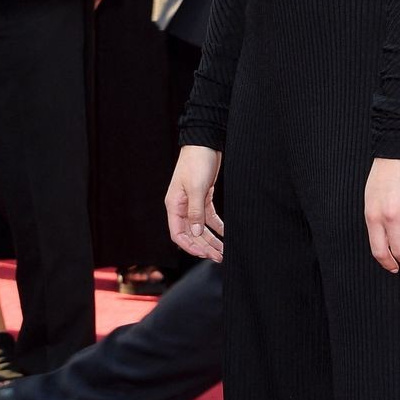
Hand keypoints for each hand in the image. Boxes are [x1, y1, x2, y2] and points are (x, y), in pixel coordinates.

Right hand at [165, 145, 223, 261]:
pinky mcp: (203, 197)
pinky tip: (225, 234)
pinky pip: (208, 217)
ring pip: (200, 227)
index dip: (190, 246)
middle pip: (191, 233)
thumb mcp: (196, 188)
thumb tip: (195, 233)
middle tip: (219, 257)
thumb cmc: (196, 162)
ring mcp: (192, 203)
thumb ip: (195, 211)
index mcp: (174, 205)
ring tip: (223, 250)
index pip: (178, 234)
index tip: (205, 254)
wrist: (205, 142)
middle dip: (204, 246)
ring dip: (211, 239)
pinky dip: (216, 226)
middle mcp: (181, 207)